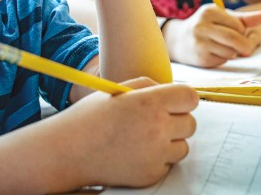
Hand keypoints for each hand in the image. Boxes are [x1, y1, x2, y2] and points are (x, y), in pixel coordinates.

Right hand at [61, 77, 197, 187]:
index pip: (191, 97)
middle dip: (177, 120)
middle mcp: (157, 128)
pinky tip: (135, 152)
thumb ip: (149, 86)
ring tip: (143, 138)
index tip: (175, 102)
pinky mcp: (151, 174)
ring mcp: (155, 155)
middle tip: (155, 121)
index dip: (183, 98)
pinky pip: (168, 164)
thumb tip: (174, 92)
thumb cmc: (92, 117)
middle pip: (191, 124)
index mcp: (150, 102)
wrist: (69, 150)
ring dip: (170, 142)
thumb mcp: (120, 90)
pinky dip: (157, 159)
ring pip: (183, 146)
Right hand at [164, 4, 260, 67]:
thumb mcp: (223, 18)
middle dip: (244, 46)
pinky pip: (222, 61)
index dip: (242, 31)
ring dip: (232, 52)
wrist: (177, 40)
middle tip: (245, 49)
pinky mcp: (200, 58)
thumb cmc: (206, 26)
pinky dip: (223, 59)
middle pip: (235, 40)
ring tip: (223, 47)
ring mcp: (199, 43)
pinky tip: (213, 53)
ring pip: (230, 52)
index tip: (237, 32)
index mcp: (208, 12)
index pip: (238, 25)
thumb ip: (245, 19)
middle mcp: (201, 26)